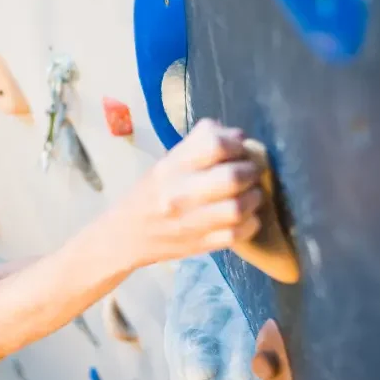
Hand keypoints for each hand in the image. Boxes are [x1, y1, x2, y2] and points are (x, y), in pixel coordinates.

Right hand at [120, 118, 263, 266]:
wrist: (124, 236)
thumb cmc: (148, 195)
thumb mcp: (165, 163)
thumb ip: (198, 145)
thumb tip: (236, 135)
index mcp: (170, 168)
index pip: (214, 145)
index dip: (236, 143)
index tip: (238, 148)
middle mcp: (179, 194)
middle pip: (233, 177)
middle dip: (251, 171)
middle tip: (250, 172)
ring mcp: (189, 222)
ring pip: (239, 208)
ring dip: (254, 198)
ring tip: (251, 194)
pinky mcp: (200, 245)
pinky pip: (238, 233)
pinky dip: (250, 223)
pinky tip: (245, 217)